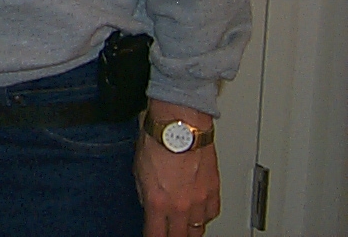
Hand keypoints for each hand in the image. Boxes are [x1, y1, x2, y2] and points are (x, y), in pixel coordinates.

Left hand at [135, 100, 220, 236]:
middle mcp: (181, 206)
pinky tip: (199, 212)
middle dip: (173, 236)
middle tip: (169, 232)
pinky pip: (212, 213)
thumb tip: (148, 203)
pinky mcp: (214, 190)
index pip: (156, 235)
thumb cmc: (157, 141)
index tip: (152, 236)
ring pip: (199, 229)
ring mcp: (200, 200)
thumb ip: (144, 192)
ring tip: (184, 226)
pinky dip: (205, 215)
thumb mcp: (138, 170)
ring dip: (190, 228)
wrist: (179, 126)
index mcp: (158, 202)